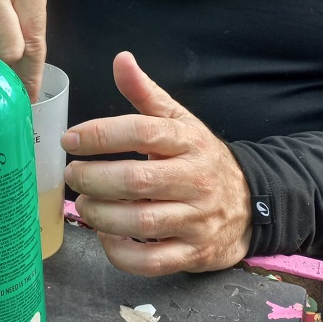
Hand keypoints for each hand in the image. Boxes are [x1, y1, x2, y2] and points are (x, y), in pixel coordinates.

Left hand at [62, 51, 252, 275]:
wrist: (252, 204)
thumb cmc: (201, 159)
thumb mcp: (180, 121)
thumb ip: (146, 93)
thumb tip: (121, 59)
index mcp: (188, 142)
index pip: (143, 132)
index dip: (102, 135)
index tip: (70, 139)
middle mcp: (195, 180)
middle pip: (137, 181)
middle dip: (95, 179)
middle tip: (73, 175)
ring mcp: (196, 220)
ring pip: (142, 222)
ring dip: (102, 215)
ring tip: (83, 205)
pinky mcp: (194, 254)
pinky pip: (152, 262)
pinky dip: (120, 253)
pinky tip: (106, 235)